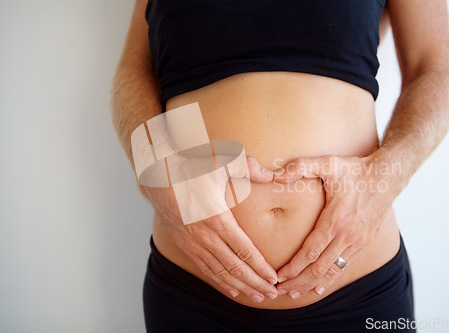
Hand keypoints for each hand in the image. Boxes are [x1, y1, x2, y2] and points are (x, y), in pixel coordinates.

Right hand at [139, 156, 278, 301]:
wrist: (158, 177)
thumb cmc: (191, 169)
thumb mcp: (220, 163)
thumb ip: (248, 169)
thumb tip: (271, 174)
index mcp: (217, 218)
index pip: (244, 250)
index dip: (260, 267)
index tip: (274, 278)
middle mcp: (204, 236)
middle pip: (235, 267)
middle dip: (255, 283)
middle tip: (272, 293)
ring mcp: (193, 243)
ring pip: (221, 273)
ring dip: (241, 287)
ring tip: (258, 295)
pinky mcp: (186, 246)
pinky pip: (206, 270)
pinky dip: (221, 283)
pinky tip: (234, 291)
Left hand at [272, 153, 401, 298]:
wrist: (388, 176)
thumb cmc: (356, 170)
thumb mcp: (329, 163)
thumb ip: (301, 166)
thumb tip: (276, 173)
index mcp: (336, 219)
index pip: (311, 251)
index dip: (293, 266)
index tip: (277, 276)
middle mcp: (348, 235)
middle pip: (319, 267)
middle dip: (298, 280)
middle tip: (279, 290)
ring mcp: (358, 241)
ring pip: (332, 270)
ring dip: (312, 283)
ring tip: (295, 291)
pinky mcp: (364, 243)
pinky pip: (345, 266)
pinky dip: (330, 278)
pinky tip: (320, 286)